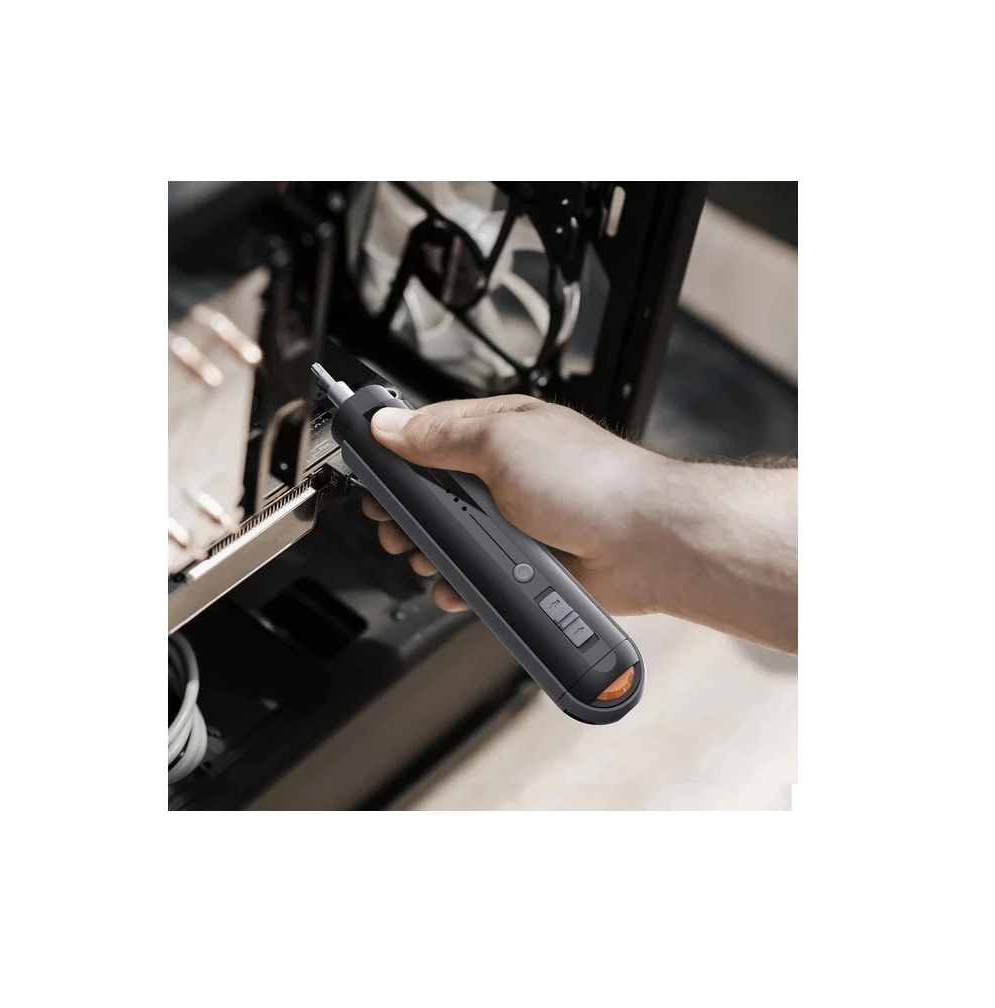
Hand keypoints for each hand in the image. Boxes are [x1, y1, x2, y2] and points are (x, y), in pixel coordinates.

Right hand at [362, 395, 663, 614]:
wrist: (647, 543)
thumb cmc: (592, 480)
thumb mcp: (503, 440)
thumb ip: (441, 435)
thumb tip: (390, 425)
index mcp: (498, 431)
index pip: (427, 434)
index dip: (392, 453)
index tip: (365, 470)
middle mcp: (504, 475)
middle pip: (433, 492)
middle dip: (406, 512)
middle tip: (391, 525)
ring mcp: (514, 522)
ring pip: (452, 538)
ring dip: (429, 550)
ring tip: (419, 557)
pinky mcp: (525, 565)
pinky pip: (478, 575)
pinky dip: (460, 583)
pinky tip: (451, 587)